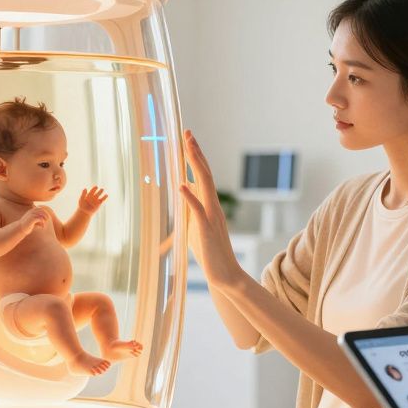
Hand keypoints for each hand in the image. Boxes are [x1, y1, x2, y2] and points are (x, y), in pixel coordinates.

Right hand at [16, 208, 48, 233]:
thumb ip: (38, 221)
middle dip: (46, 215)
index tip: (47, 218)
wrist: (20, 229)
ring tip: (44, 224)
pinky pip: (40, 219)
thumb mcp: (33, 223)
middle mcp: (31, 212)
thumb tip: (43, 222)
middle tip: (47, 220)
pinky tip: (42, 227)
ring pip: (42, 215)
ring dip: (44, 220)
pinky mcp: (31, 219)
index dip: (45, 212)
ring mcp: (31, 215)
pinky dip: (43, 223)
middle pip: (42, 210)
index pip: (41, 208)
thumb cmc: (26, 226)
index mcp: (31, 211)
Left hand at [77, 186, 107, 214]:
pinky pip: (102, 200)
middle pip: (97, 192)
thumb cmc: (82, 205)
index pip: (92, 190)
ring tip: (103, 190)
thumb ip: (83, 194)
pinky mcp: (99, 203)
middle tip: (102, 189)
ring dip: (101, 192)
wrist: (85, 212)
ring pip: (99, 195)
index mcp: (89, 194)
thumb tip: (85, 188)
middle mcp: (93, 196)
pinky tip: (106, 195)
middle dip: (99, 191)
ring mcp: (96, 200)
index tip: (96, 187)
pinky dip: (104, 197)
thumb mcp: (81, 199)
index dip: (94, 188)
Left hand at [179, 130, 245, 289]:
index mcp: (209, 205)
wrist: (225, 274)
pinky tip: (182, 185)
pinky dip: (190, 197)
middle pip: (205, 174)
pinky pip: (197, 210)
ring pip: (205, 185)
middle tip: (187, 133)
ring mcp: (211, 216)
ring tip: (188, 148)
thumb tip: (183, 192)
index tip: (187, 139)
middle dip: (195, 153)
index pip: (202, 175)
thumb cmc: (209, 252)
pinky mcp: (206, 229)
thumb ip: (190, 208)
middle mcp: (213, 206)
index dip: (195, 156)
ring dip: (196, 165)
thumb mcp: (195, 226)